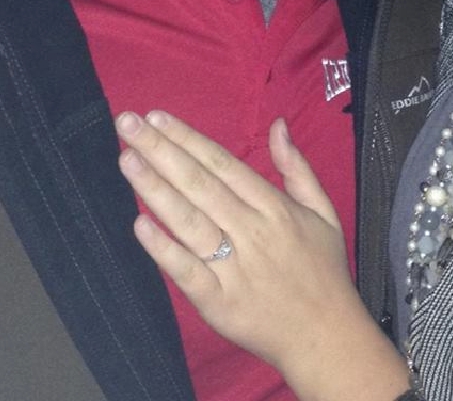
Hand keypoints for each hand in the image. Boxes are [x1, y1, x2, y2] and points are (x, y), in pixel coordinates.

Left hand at [115, 111, 409, 400]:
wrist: (325, 334)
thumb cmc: (323, 269)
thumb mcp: (322, 210)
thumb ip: (297, 167)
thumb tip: (277, 124)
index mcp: (274, 206)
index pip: (222, 164)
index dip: (188, 139)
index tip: (158, 117)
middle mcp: (252, 230)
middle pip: (199, 184)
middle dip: (161, 150)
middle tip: (128, 123)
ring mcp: (233, 267)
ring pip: (189, 221)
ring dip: (155, 188)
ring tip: (127, 159)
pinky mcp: (218, 301)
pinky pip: (186, 271)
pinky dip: (163, 248)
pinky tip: (139, 224)